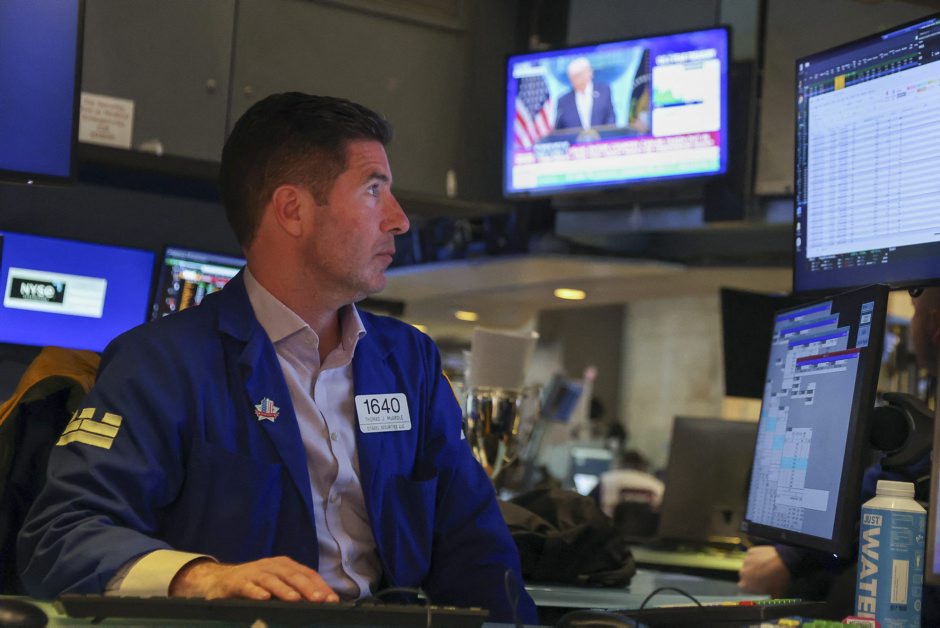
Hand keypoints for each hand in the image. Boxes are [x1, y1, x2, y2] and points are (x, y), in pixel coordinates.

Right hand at [169, 556, 339, 602]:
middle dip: (307, 588)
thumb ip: (296, 590)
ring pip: (272, 580)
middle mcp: (272, 566)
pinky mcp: (237, 582)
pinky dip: (256, 592)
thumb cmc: (255, 584)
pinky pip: (248, 587)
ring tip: (295, 599)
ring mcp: (255, 573)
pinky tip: (264, 598)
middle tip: (319, 600)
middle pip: (293, 575)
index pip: (307, 574)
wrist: (220, 579)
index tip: (332, 600)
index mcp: (285, 565)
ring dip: (284, 590)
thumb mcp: (278, 584)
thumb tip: (320, 602)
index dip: (321, 586)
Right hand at [737, 546, 790, 596]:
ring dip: (753, 566)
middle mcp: (742, 572)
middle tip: (762, 576)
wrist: (784, 562)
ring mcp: (745, 560)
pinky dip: (756, 557)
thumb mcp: (775, 594)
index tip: (757, 586)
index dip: (750, 586)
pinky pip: (751, 555)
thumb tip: (766, 601)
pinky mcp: (750, 551)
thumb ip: (767, 599)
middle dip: (751, 576)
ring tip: (764, 566)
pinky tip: (764, 558)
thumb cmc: (779, 580)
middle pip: (744, 575)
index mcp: (746, 584)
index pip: (743, 587)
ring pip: (747, 565)